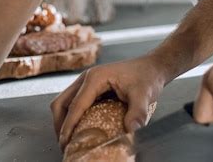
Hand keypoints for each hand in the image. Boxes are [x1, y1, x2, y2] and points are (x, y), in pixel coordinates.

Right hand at [50, 56, 166, 149]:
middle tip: (65, 145)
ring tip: (70, 141)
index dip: (68, 126)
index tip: (65, 144)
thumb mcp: (144, 95)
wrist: (152, 67)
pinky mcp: (91, 88)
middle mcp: (87, 78)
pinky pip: (74, 103)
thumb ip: (138, 112)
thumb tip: (130, 129)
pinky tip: (79, 130)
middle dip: (60, 125)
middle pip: (62, 102)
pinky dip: (72, 117)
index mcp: (96, 77)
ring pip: (65, 102)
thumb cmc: (147, 78)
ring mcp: (87, 82)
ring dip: (64, 121)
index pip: (75, 105)